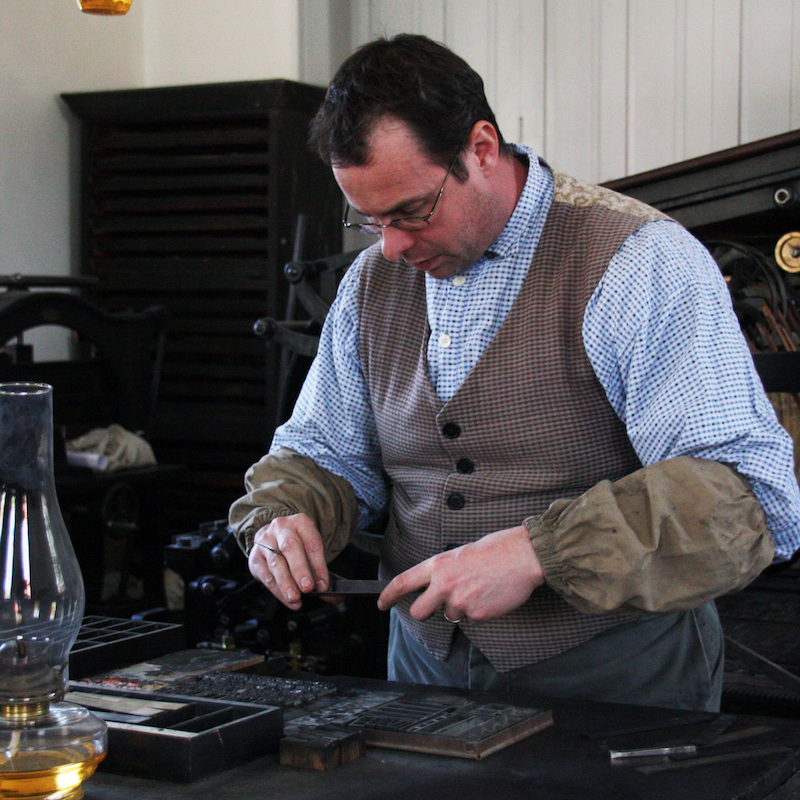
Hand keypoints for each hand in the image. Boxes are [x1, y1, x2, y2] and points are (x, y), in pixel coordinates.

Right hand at [248, 513, 330, 609]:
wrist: (274, 536)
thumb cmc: (298, 544)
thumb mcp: (312, 549)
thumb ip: (322, 572)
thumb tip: (334, 596)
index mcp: (300, 522)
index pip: (311, 543)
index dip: (318, 565)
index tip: (323, 584)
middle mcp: (281, 528)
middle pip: (290, 548)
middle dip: (300, 570)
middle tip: (308, 588)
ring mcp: (265, 542)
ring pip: (276, 563)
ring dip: (286, 583)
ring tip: (295, 598)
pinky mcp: (255, 558)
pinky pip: (266, 576)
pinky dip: (278, 591)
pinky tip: (288, 600)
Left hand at [377, 525, 544, 622]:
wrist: (522, 556)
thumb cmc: (495, 550)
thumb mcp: (460, 553)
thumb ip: (444, 571)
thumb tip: (436, 586)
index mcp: (439, 565)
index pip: (404, 582)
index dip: (389, 595)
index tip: (382, 603)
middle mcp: (445, 585)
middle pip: (420, 611)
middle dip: (426, 611)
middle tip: (439, 604)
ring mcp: (461, 601)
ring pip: (451, 615)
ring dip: (460, 607)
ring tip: (478, 588)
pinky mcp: (477, 614)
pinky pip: (472, 618)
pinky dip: (479, 610)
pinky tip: (489, 594)